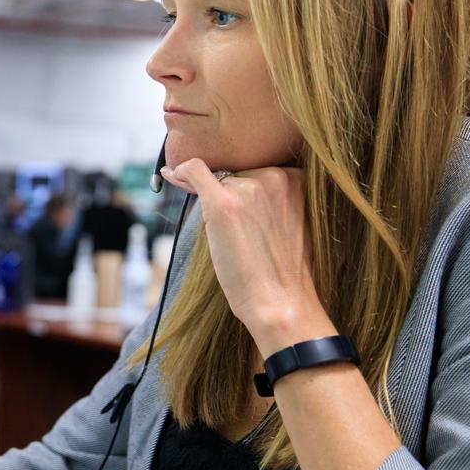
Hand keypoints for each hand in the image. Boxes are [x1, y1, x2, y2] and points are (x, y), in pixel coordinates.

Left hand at [160, 159, 332, 355]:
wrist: (280, 300)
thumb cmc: (284, 270)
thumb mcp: (291, 222)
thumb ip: (273, 198)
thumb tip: (230, 180)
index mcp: (296, 178)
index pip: (258, 169)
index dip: (242, 185)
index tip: (234, 198)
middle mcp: (275, 176)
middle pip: (238, 174)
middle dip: (231, 194)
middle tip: (241, 232)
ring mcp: (248, 189)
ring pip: (219, 180)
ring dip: (216, 199)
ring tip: (234, 237)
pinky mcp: (223, 204)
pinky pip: (195, 171)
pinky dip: (182, 171)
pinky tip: (173, 173)